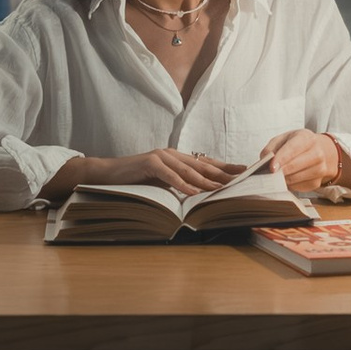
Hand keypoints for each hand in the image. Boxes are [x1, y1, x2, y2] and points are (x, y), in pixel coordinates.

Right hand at [58, 148, 239, 197]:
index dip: (225, 167)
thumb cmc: (134, 180)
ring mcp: (161, 157)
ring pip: (189, 170)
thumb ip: (177, 185)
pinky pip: (169, 175)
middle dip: (224, 172)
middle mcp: (171, 154)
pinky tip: (193, 192)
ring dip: (206, 181)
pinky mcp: (149, 163)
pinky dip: (182, 184)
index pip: (205, 162)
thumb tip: (198, 195)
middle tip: (242, 178)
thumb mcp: (160, 183)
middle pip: (202, 164)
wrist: (106, 174)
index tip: (244, 172)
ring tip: (222, 188)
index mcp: (176, 158)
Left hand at [258, 129, 347, 196]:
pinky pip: (297, 187)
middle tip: (268, 173)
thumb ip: (271, 148)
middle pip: (295, 165)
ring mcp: (320, 169)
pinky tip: (286, 178)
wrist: (320, 151)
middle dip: (279, 171)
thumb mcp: (284, 139)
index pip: (293, 149)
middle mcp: (317, 153)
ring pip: (295, 178)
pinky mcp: (316, 182)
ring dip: (282, 178)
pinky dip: (289, 184)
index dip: (281, 159)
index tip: (272, 167)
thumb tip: (264, 162)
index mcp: (307, 138)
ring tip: (275, 175)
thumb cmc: (298, 145)